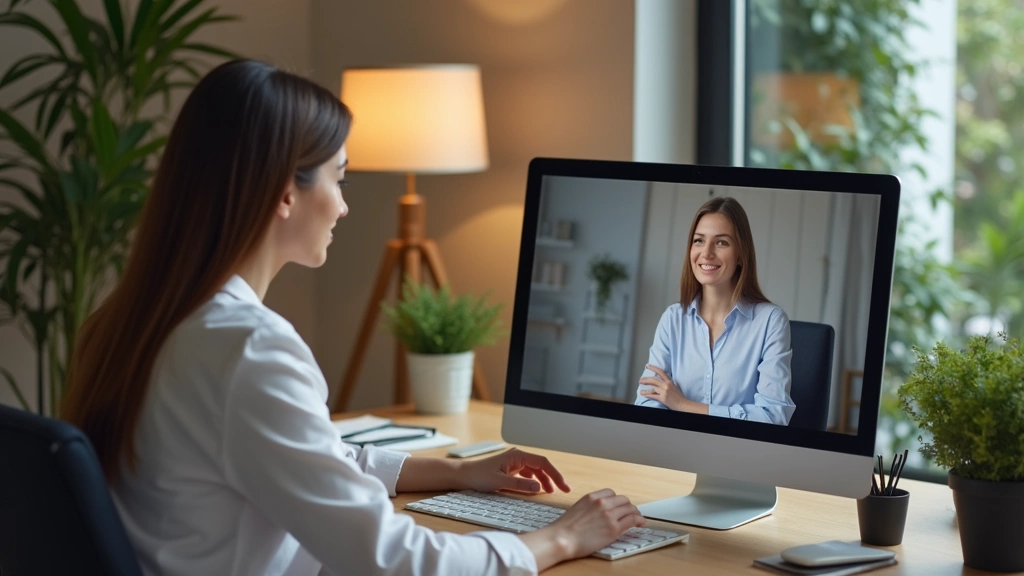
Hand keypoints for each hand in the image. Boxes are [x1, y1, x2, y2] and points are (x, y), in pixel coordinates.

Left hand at [459, 447, 571, 493]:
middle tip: (563, 489)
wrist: (463, 475)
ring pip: (535, 470)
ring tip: (551, 491)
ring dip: (544, 480)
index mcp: (517, 456)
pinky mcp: (510, 469)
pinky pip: (528, 473)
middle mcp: (517, 457)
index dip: (555, 474)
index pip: (543, 463)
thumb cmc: (478, 476)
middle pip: (541, 465)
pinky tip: (536, 488)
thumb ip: (520, 485)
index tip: (563, 485)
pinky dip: (534, 481)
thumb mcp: (500, 483)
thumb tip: (538, 488)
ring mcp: (514, 462)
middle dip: (553, 477)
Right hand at [528, 489, 645, 561]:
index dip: (617, 500)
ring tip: (637, 518)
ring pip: (630, 509)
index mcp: (592, 497)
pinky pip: (632, 520)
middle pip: (623, 500)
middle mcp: (602, 503)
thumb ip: (590, 507)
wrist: (562, 538)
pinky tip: (640, 522)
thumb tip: (598, 513)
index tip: (619, 505)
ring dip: (635, 513)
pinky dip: (639, 520)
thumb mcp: (577, 509)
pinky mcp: (614, 528)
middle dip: (627, 506)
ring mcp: (609, 515)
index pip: (611, 493)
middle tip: (630, 512)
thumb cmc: (565, 528)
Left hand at [638, 364, 689, 410]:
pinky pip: (652, 395)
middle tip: (640, 380)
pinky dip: (647, 394)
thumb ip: (669, 383)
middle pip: (653, 380)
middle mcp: (666, 385)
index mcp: (670, 381)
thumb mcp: (675, 386)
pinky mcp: (663, 398)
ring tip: (640, 390)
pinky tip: (643, 394)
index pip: (661, 372)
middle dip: (645, 380)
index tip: (647, 366)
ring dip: (645, 389)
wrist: (683, 404)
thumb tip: (663, 380)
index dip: (653, 368)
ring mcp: (664, 391)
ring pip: (652, 388)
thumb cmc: (679, 397)